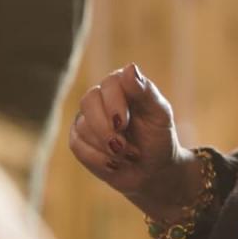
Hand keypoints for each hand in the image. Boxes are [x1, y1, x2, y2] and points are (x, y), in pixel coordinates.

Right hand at [68, 63, 195, 218]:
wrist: (153, 170)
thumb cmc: (159, 138)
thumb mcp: (159, 115)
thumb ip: (145, 91)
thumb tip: (130, 68)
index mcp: (122, 85)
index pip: (109, 83)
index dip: (114, 103)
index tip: (125, 123)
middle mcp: (101, 98)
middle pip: (88, 101)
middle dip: (105, 128)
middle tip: (124, 145)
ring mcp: (87, 119)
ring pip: (82, 126)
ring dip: (107, 148)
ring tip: (128, 155)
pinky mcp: (79, 140)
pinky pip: (77, 146)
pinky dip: (98, 159)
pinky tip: (114, 164)